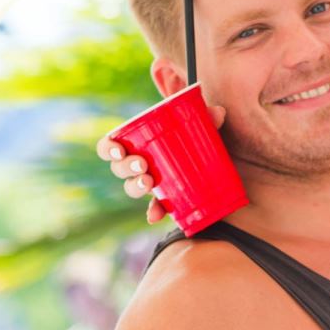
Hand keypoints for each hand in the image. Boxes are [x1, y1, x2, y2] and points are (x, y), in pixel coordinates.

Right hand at [96, 105, 226, 223]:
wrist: (220, 163)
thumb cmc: (197, 138)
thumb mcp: (202, 126)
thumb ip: (207, 116)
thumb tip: (218, 112)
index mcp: (138, 144)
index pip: (111, 146)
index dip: (109, 149)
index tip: (120, 150)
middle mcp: (139, 164)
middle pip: (120, 169)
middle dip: (126, 168)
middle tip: (143, 164)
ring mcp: (151, 182)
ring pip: (132, 187)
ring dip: (136, 186)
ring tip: (149, 182)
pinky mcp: (166, 198)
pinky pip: (155, 208)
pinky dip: (154, 212)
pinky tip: (155, 217)